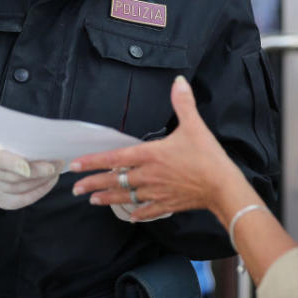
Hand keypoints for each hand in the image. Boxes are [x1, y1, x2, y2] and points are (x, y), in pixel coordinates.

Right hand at [0, 137, 61, 209]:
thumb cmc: (8, 141)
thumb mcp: (12, 135)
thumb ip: (24, 140)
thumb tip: (49, 146)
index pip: (0, 159)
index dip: (15, 164)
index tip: (31, 167)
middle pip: (13, 177)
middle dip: (38, 172)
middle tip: (57, 165)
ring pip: (18, 189)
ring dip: (41, 181)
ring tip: (56, 171)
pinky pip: (20, 201)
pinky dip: (37, 192)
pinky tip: (49, 183)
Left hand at [71, 76, 244, 220]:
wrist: (222, 186)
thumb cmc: (207, 156)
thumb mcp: (195, 125)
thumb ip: (183, 102)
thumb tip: (179, 81)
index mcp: (150, 155)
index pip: (114, 159)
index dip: (93, 162)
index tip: (76, 166)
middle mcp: (148, 175)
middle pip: (115, 180)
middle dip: (93, 184)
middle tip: (76, 188)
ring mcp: (156, 192)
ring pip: (126, 196)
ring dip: (108, 198)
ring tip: (93, 201)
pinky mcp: (167, 204)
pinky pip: (147, 210)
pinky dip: (137, 213)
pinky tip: (130, 216)